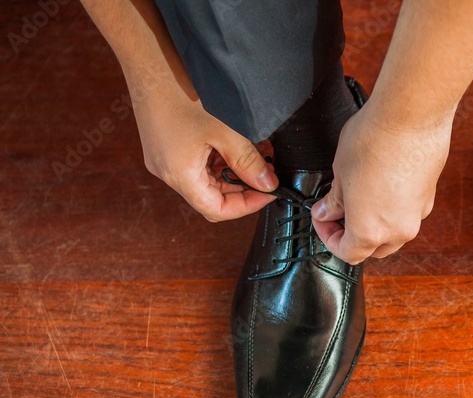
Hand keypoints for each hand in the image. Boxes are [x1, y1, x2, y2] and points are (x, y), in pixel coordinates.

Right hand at [130, 77, 277, 221]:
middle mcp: (167, 172)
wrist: (149, 59)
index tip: (269, 193)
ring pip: (205, 181)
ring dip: (232, 173)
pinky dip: (218, 160)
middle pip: (211, 198)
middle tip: (266, 172)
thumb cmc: (180, 90)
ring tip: (256, 156)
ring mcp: (164, 159)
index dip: (247, 206)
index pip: (217, 210)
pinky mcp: (165, 145)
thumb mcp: (225, 130)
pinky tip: (236, 145)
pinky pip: (195, 164)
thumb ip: (248, 161)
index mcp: (179, 175)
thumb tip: (267, 183)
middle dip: (242, 188)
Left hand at [310, 105, 451, 263]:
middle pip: (373, 250)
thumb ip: (335, 200)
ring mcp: (417, 215)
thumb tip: (327, 212)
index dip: (329, 238)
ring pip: (394, 234)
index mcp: (369, 231)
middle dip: (354, 237)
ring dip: (376, 225)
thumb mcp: (340, 172)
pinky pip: (408, 214)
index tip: (322, 220)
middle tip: (338, 214)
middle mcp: (397, 231)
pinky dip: (393, 210)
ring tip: (361, 199)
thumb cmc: (372, 142)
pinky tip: (383, 186)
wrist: (410, 118)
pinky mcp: (428, 197)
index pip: (347, 253)